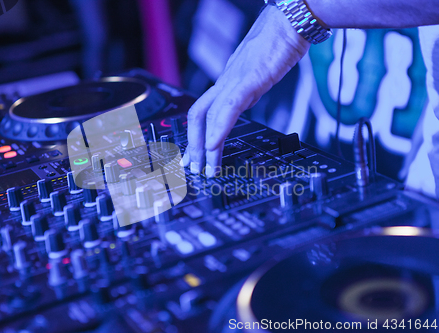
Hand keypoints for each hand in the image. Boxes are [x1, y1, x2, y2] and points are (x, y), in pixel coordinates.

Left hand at [182, 5, 310, 176]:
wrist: (290, 21)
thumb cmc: (278, 43)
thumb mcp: (258, 74)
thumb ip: (248, 89)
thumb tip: (245, 102)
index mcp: (228, 82)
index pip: (203, 111)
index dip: (195, 134)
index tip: (195, 154)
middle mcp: (226, 82)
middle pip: (198, 115)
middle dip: (194, 144)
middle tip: (194, 167)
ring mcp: (235, 80)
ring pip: (209, 114)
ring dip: (205, 144)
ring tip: (206, 166)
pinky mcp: (250, 80)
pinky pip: (229, 108)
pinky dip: (219, 128)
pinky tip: (214, 146)